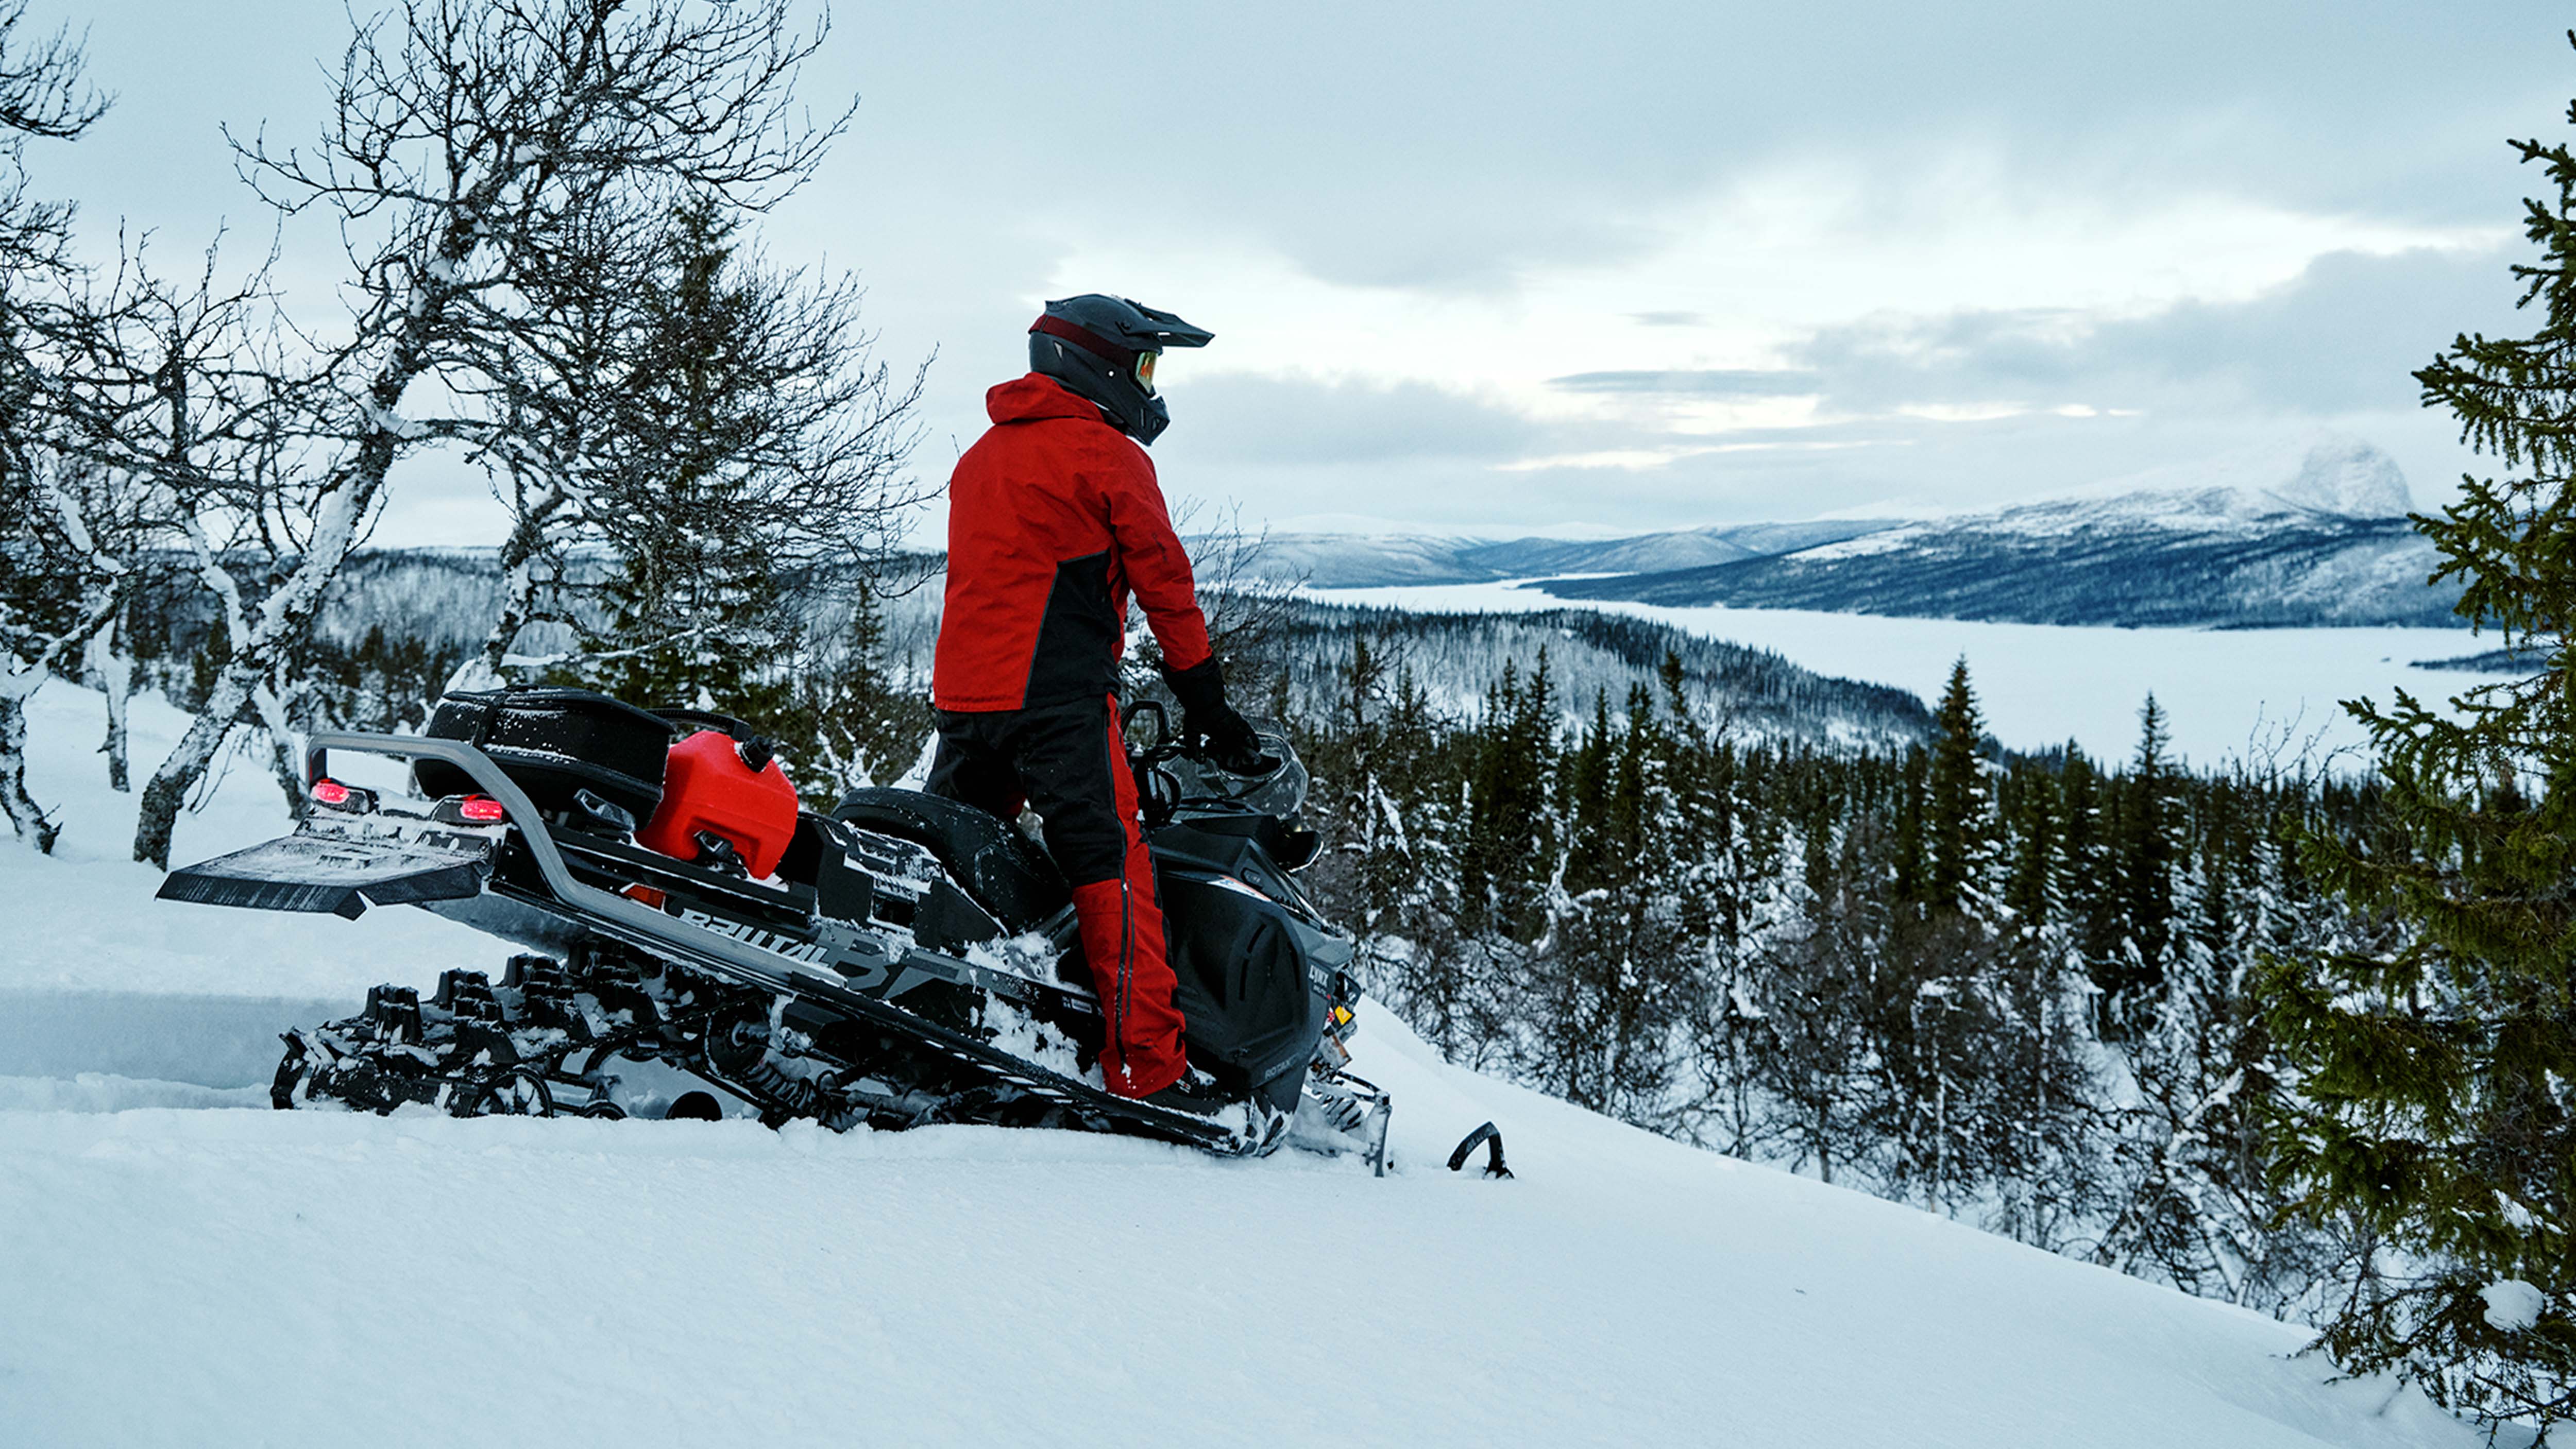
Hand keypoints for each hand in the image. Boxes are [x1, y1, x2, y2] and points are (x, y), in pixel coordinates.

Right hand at [1160, 658, 1279, 774]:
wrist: (1201, 699)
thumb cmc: (1195, 713)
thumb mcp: (1191, 734)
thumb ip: (1194, 748)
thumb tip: (1200, 761)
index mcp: (1214, 733)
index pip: (1221, 749)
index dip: (1224, 757)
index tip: (1227, 763)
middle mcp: (1224, 730)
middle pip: (1233, 746)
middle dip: (1238, 756)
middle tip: (1243, 764)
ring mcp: (1232, 725)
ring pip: (1241, 740)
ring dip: (1247, 750)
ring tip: (1254, 760)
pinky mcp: (1238, 720)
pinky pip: (1247, 730)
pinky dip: (1253, 738)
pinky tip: (1257, 747)